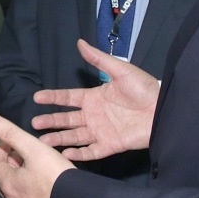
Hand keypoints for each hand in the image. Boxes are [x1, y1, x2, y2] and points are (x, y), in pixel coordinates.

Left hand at [0, 111, 73, 197]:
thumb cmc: (56, 178)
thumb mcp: (34, 148)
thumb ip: (10, 133)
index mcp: (8, 184)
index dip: (1, 149)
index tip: (13, 142)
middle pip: (5, 178)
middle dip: (11, 163)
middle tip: (25, 152)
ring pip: (18, 192)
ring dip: (22, 178)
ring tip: (37, 167)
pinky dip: (33, 192)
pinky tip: (46, 187)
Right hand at [32, 40, 158, 160]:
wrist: (163, 110)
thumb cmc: (144, 89)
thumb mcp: (121, 70)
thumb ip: (99, 59)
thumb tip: (80, 43)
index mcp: (94, 97)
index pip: (67, 98)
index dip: (52, 97)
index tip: (37, 97)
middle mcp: (93, 115)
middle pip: (66, 119)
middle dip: (50, 121)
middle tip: (35, 123)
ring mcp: (100, 131)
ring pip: (74, 136)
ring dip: (59, 139)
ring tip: (43, 141)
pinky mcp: (110, 145)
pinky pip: (91, 151)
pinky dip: (79, 154)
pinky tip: (66, 154)